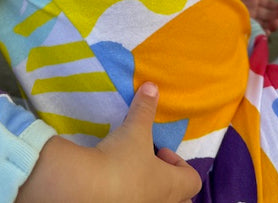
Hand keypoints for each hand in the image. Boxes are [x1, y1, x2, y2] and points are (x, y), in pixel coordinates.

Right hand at [17, 83, 200, 201]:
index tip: (159, 150)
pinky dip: (130, 196)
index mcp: (171, 186)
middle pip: (180, 200)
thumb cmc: (120, 160)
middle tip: (150, 164)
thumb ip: (145, 108)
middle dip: (169, 182)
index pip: (193, 180)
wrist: (85, 188)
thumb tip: (152, 86)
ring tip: (131, 172)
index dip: (180, 163)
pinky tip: (112, 183)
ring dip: (150, 190)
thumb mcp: (135, 130)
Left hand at [241, 0, 277, 34]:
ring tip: (277, 22)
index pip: (265, 2)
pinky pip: (254, 31)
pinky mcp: (240, 26)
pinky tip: (267, 32)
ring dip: (272, 23)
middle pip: (266, 13)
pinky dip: (262, 32)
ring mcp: (245, 18)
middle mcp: (248, 8)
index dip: (276, 5)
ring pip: (262, 22)